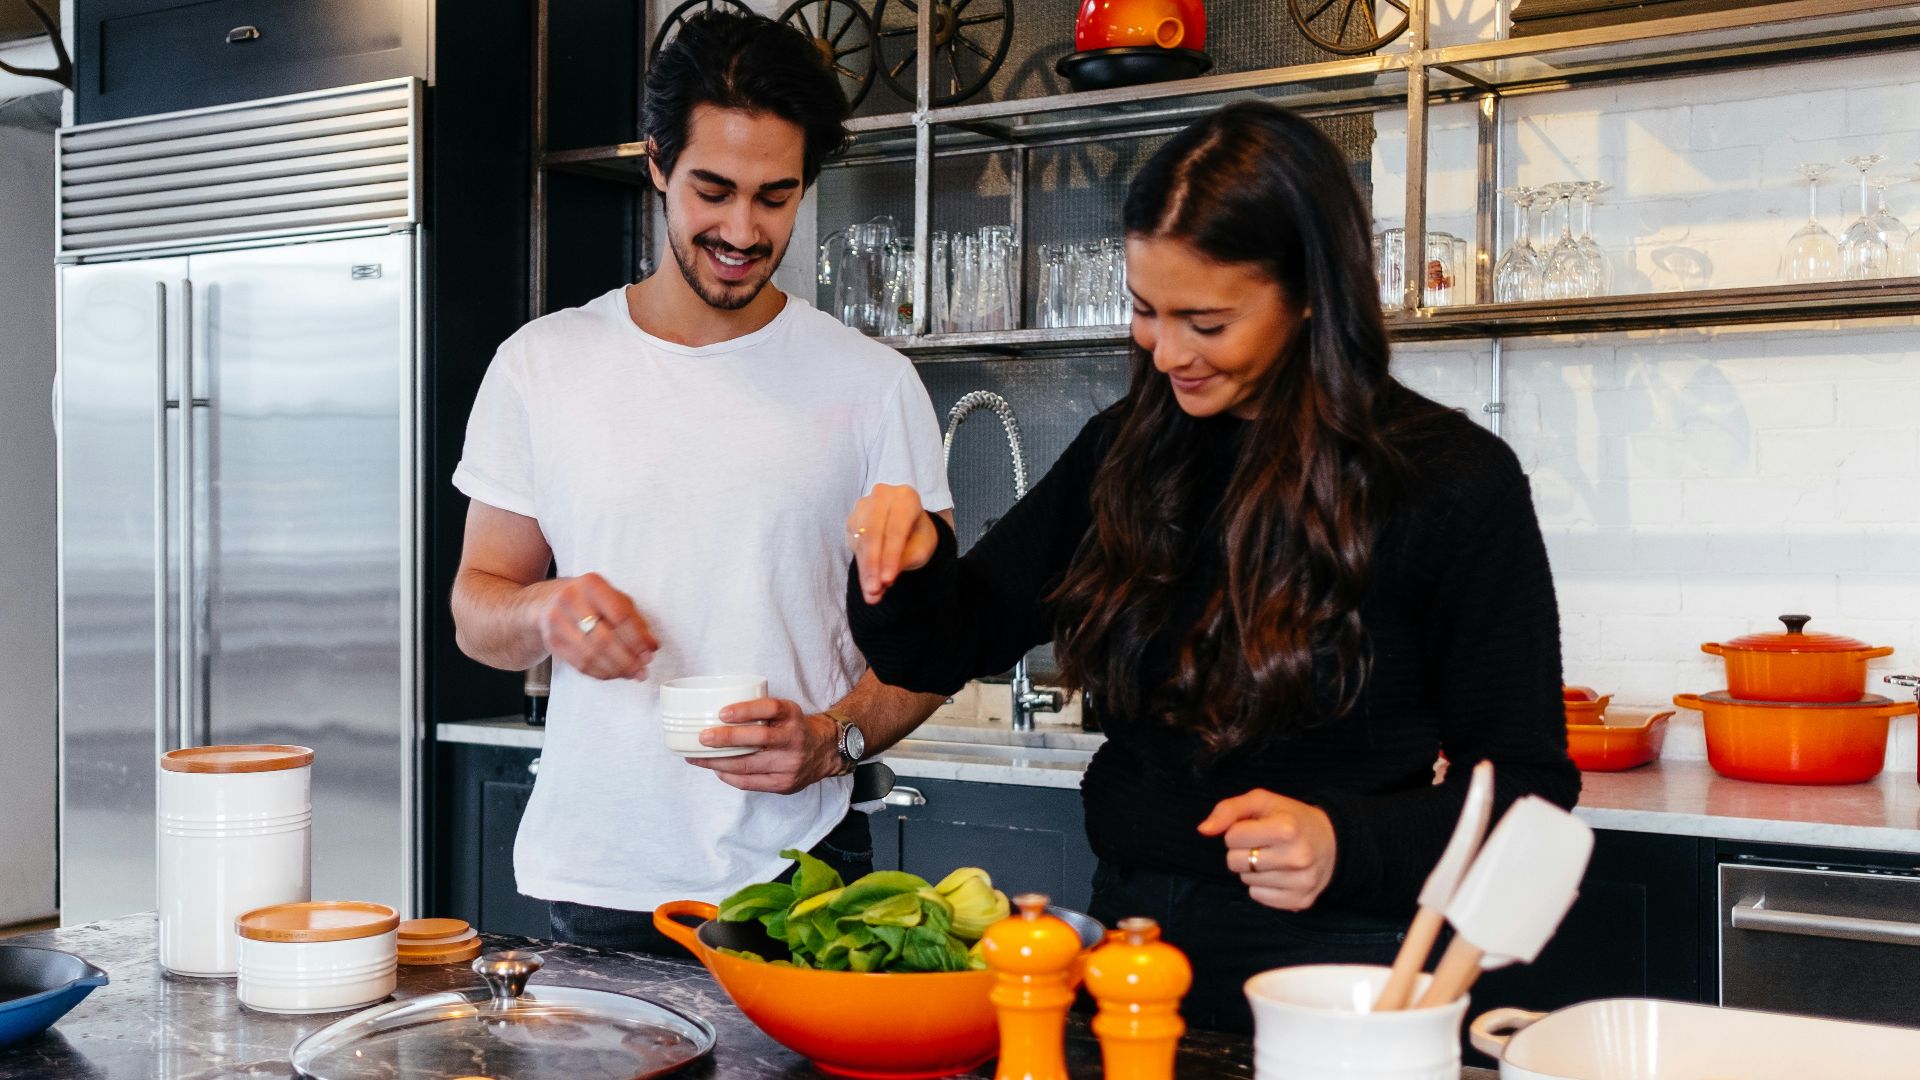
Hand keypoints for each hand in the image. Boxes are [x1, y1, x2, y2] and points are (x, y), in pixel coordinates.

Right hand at [535, 572, 658, 680]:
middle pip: (605, 639)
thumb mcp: (612, 599)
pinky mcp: (552, 641)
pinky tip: (613, 673)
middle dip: (628, 660)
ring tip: (631, 673)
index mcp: (592, 584)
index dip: (638, 639)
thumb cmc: (587, 600)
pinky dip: (600, 673)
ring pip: (592, 655)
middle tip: (642, 670)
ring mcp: (557, 621)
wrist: (545, 603)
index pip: (620, 616)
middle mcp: (571, 600)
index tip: (649, 653)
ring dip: (615, 670)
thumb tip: (651, 646)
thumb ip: (635, 620)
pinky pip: (580, 664)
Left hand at [687, 697, 840, 793]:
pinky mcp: (783, 784)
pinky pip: (750, 782)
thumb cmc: (793, 727)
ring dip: (718, 762)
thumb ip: (760, 711)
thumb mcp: (785, 711)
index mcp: (792, 715)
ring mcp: (789, 764)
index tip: (722, 713)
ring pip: (748, 765)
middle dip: (726, 739)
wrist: (824, 752)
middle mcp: (793, 739)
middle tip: (702, 737)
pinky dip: (729, 776)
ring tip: (697, 757)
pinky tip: (716, 769)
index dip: (745, 710)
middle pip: (758, 739)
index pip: (770, 708)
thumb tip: (715, 713)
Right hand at [847, 484, 939, 604]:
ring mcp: (863, 505)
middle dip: (873, 565)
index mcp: (905, 497)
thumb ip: (902, 561)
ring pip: (860, 541)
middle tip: (874, 591)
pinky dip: (861, 567)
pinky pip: (854, 545)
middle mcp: (882, 496)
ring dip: (865, 569)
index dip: (890, 556)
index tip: (888, 581)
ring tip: (873, 592)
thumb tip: (881, 584)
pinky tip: (868, 583)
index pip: (895, 529)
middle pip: (873, 533)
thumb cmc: (918, 537)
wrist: (909, 529)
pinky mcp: (853, 519)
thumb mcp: (919, 550)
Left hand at [1197, 788, 1338, 911]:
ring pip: (1245, 880)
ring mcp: (1300, 882)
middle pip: (1235, 862)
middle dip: (1242, 851)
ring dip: (1252, 869)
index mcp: (1287, 829)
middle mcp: (1296, 857)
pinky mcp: (1300, 900)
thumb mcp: (1262, 802)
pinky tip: (1279, 873)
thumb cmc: (1290, 818)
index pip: (1231, 837)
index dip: (1238, 831)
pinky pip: (1258, 897)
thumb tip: (1203, 830)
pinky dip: (1262, 886)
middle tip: (1264, 843)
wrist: (1332, 842)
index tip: (1255, 828)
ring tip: (1273, 857)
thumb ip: (1229, 810)